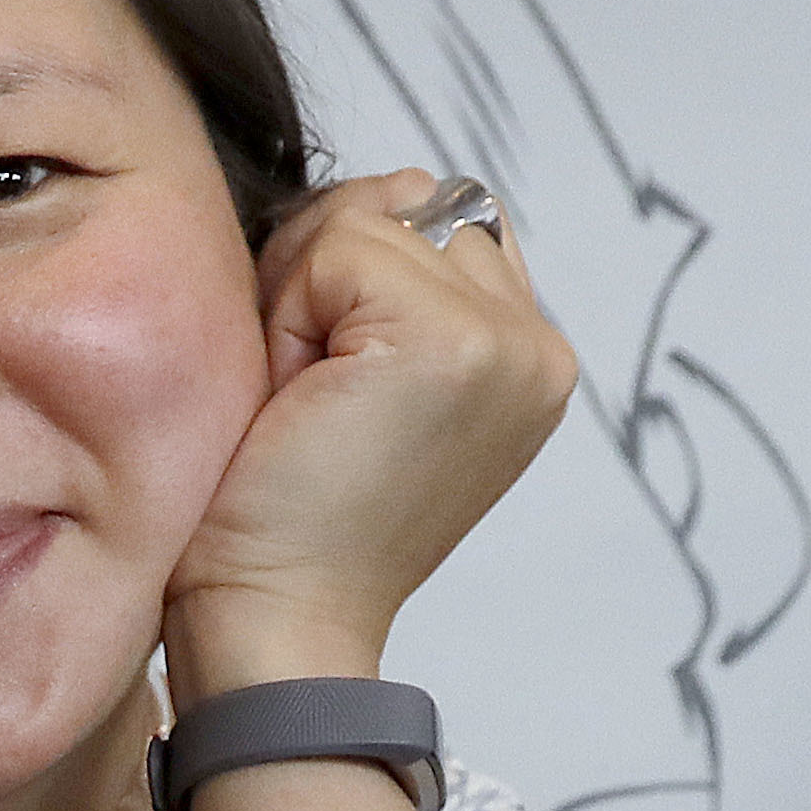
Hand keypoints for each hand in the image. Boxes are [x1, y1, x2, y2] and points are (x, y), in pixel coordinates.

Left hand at [167, 168, 579, 694]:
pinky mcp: (456, 343)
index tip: (325, 391)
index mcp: (524, 357)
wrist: (274, 621)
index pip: (432, 218)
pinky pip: (340, 244)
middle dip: (322, 277)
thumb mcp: (357, 377)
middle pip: (404, 202)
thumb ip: (389, 283)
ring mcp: (508, 344)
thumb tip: (383, 189)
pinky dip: (289, 313)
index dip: (341, 277)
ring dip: (302, 296)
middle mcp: (537, 347)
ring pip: (369, 216)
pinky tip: (295, 400)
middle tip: (307, 400)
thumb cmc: (279, 516)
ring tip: (302, 400)